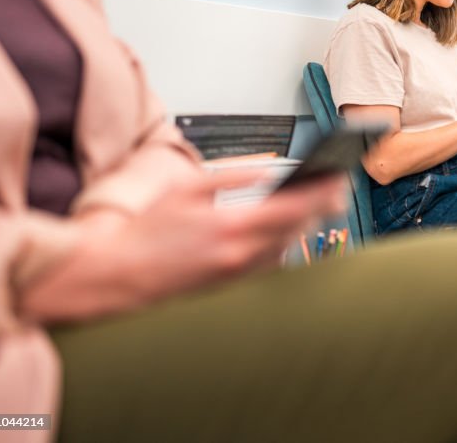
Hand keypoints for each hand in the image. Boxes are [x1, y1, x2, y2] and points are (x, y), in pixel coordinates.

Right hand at [21, 170, 348, 321]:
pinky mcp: (229, 286)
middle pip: (297, 230)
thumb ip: (233, 176)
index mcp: (229, 225)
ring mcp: (235, 274)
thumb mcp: (187, 188)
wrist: (116, 276)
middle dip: (321, 208)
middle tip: (338, 189)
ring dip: (304, 227)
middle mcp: (238, 255)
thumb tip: (269, 170)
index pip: (292, 208)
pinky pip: (267, 264)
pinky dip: (281, 245)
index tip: (340, 178)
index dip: (321, 193)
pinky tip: (288, 230)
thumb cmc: (146, 230)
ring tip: (319, 204)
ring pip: (286, 248)